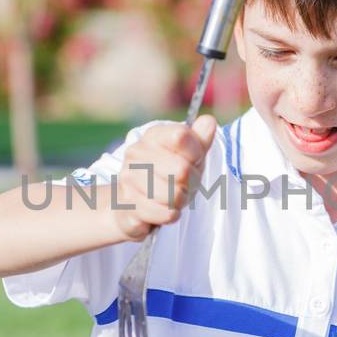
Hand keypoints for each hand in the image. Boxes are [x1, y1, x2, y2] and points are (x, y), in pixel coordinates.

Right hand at [110, 116, 216, 239]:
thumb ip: (200, 139)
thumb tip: (209, 121)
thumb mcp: (188, 156)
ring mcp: (129, 179)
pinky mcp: (128, 204)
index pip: (181, 136)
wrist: (133, 205)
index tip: (192, 161)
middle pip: (181, 170)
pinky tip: (164, 210)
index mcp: (153, 136)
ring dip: (180, 200)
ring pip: (173, 194)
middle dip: (190, 183)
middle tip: (183, 185)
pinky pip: (164, 213)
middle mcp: (136, 153)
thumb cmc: (166, 177)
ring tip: (172, 198)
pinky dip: (170, 215)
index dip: (195, 153)